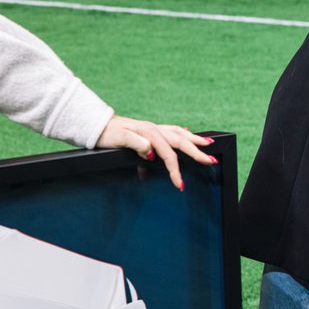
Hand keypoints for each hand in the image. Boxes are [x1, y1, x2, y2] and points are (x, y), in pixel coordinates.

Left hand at [96, 115, 215, 190]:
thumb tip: (152, 152)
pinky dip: (183, 134)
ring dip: (195, 140)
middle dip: (198, 152)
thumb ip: (137, 144)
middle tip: (212, 160)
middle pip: (181, 141)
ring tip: (209, 143)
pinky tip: (187, 133)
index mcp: (149, 133)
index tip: (180, 184)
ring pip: (180, 134)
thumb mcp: (119, 139)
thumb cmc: (106, 134)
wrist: (97, 124)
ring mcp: (154, 128)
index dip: (176, 170)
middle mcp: (155, 129)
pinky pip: (172, 131)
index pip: (168, 154)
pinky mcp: (151, 130)